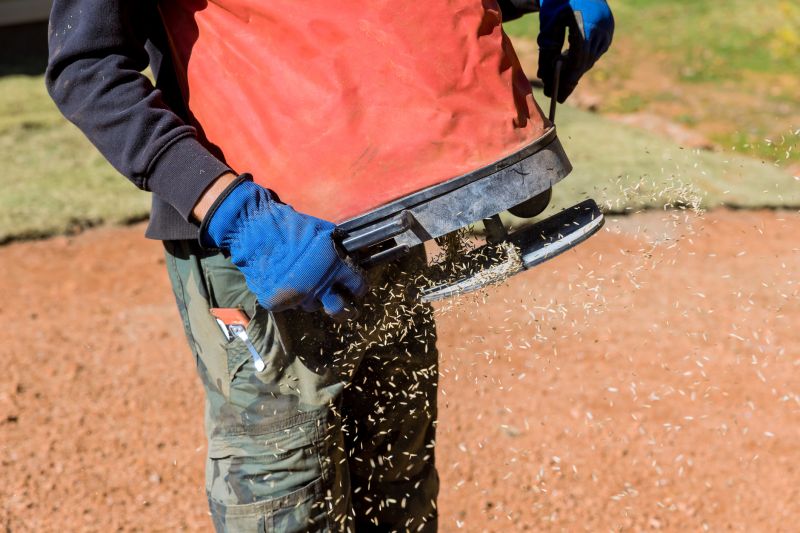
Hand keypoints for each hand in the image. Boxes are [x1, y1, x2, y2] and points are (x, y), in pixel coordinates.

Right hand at [200, 176, 367, 318]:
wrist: (255, 230)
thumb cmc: (290, 226)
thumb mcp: (323, 232)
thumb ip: (336, 248)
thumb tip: (348, 256)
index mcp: (334, 266)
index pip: (357, 285)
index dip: (359, 287)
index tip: (357, 289)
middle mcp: (319, 286)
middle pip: (340, 309)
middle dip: (346, 310)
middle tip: (346, 308)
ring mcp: (298, 296)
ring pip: (313, 306)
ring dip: (313, 298)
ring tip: (308, 287)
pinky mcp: (278, 302)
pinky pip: (290, 304)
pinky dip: (291, 297)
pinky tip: (288, 284)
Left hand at [537, 0, 613, 102]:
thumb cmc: (557, 3)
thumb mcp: (548, 26)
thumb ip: (547, 50)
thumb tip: (545, 77)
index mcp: (586, 25)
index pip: (578, 59)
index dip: (567, 79)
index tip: (557, 94)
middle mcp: (602, 29)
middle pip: (585, 63)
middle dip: (569, 80)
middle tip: (555, 95)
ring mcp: (608, 31)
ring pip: (590, 60)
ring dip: (574, 71)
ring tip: (557, 83)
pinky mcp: (608, 32)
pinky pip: (594, 53)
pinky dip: (581, 61)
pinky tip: (567, 66)